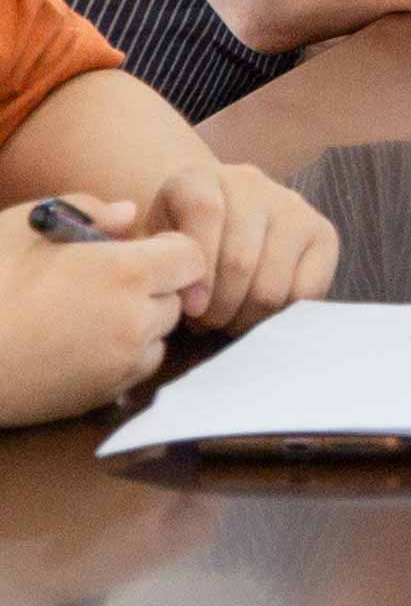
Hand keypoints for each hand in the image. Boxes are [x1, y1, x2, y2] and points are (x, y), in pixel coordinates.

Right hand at [0, 219, 208, 425]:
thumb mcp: (25, 227)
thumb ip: (87, 210)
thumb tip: (127, 215)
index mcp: (125, 272)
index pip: (191, 256)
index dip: (168, 249)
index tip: (138, 249)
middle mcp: (135, 319)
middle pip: (176, 296)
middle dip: (153, 285)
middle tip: (106, 281)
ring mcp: (121, 362)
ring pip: (159, 334)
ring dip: (141, 321)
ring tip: (90, 313)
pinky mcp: (102, 395)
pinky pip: (138, 367)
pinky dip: (125, 354)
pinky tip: (83, 343)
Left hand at [139, 161, 333, 330]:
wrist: (216, 220)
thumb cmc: (171, 244)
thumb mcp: (144, 241)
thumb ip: (142, 259)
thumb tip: (161, 285)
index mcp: (199, 179)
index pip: (207, 214)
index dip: (198, 271)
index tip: (187, 309)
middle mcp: (251, 182)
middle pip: (241, 257)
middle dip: (218, 308)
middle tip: (204, 323)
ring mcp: (292, 205)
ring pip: (272, 282)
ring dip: (245, 316)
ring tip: (227, 320)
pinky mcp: (322, 232)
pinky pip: (306, 289)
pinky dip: (279, 314)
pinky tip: (257, 312)